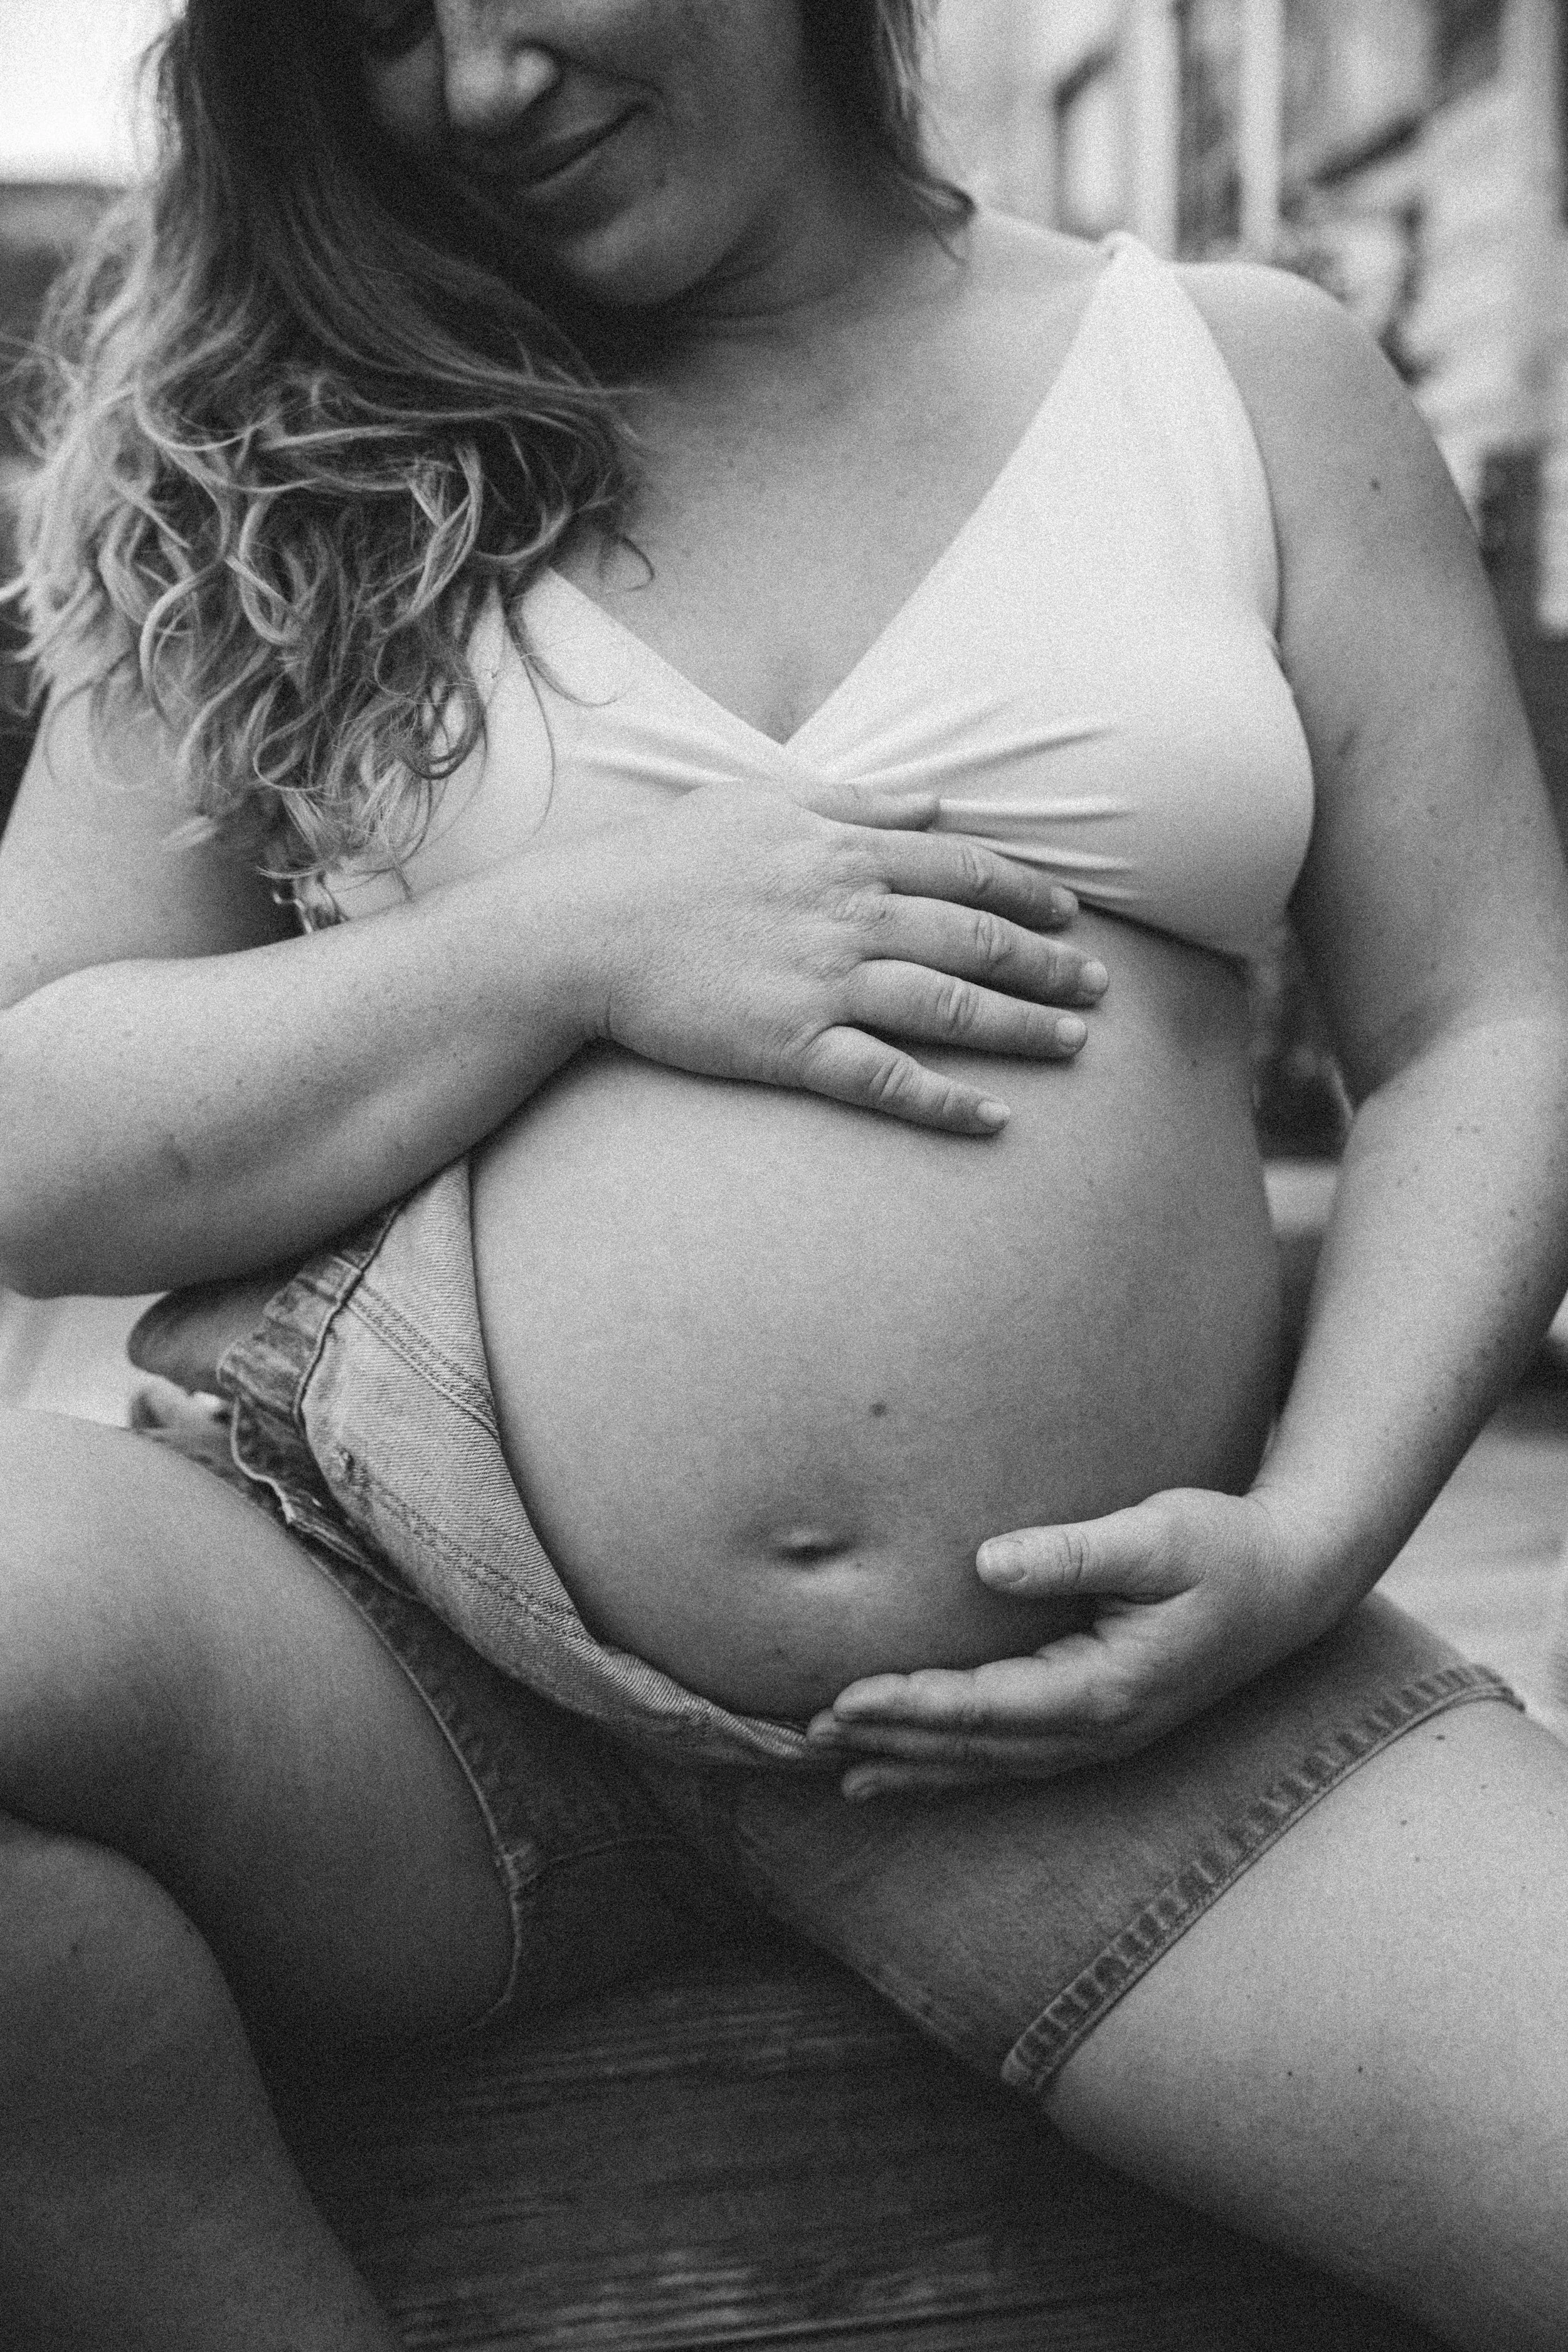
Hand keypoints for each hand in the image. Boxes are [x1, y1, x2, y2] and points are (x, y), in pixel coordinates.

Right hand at [575, 781, 1108, 1135]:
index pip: (961, 868)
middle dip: (1046, 963)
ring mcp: (824, 982)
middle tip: (1098, 988)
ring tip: (1074, 1045)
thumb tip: (931, 800)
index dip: (1026, 890)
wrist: (586, 927)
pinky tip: (993, 1120)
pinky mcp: (793, 1046)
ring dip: (1021, 1027)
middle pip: (974, 937)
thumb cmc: (666, 859)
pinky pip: (888, 1080)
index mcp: (843, 851)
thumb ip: (855, 802)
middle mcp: (848, 915)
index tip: (1071, 911)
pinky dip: (945, 1103)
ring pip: (949, 1006)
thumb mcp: (761, 802)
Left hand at [806, 1488, 1324, 1797]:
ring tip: (840, 1771)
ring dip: (916, 1765)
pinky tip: (910, 1767)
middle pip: (976, 1747)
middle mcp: (1100, 1729)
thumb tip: (989, 1562)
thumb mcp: (1160, 1534)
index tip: (842, 1698)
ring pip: (990, 1766)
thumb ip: (1075, 1551)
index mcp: (1108, 1688)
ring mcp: (1102, 1737)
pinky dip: (956, 1766)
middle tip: (808, 1735)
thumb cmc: (1225, 1547)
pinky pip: (1012, 1758)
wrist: (1292, 1581)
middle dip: (893, 1740)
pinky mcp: (1099, 1723)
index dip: (912, 1705)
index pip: (987, 1707)